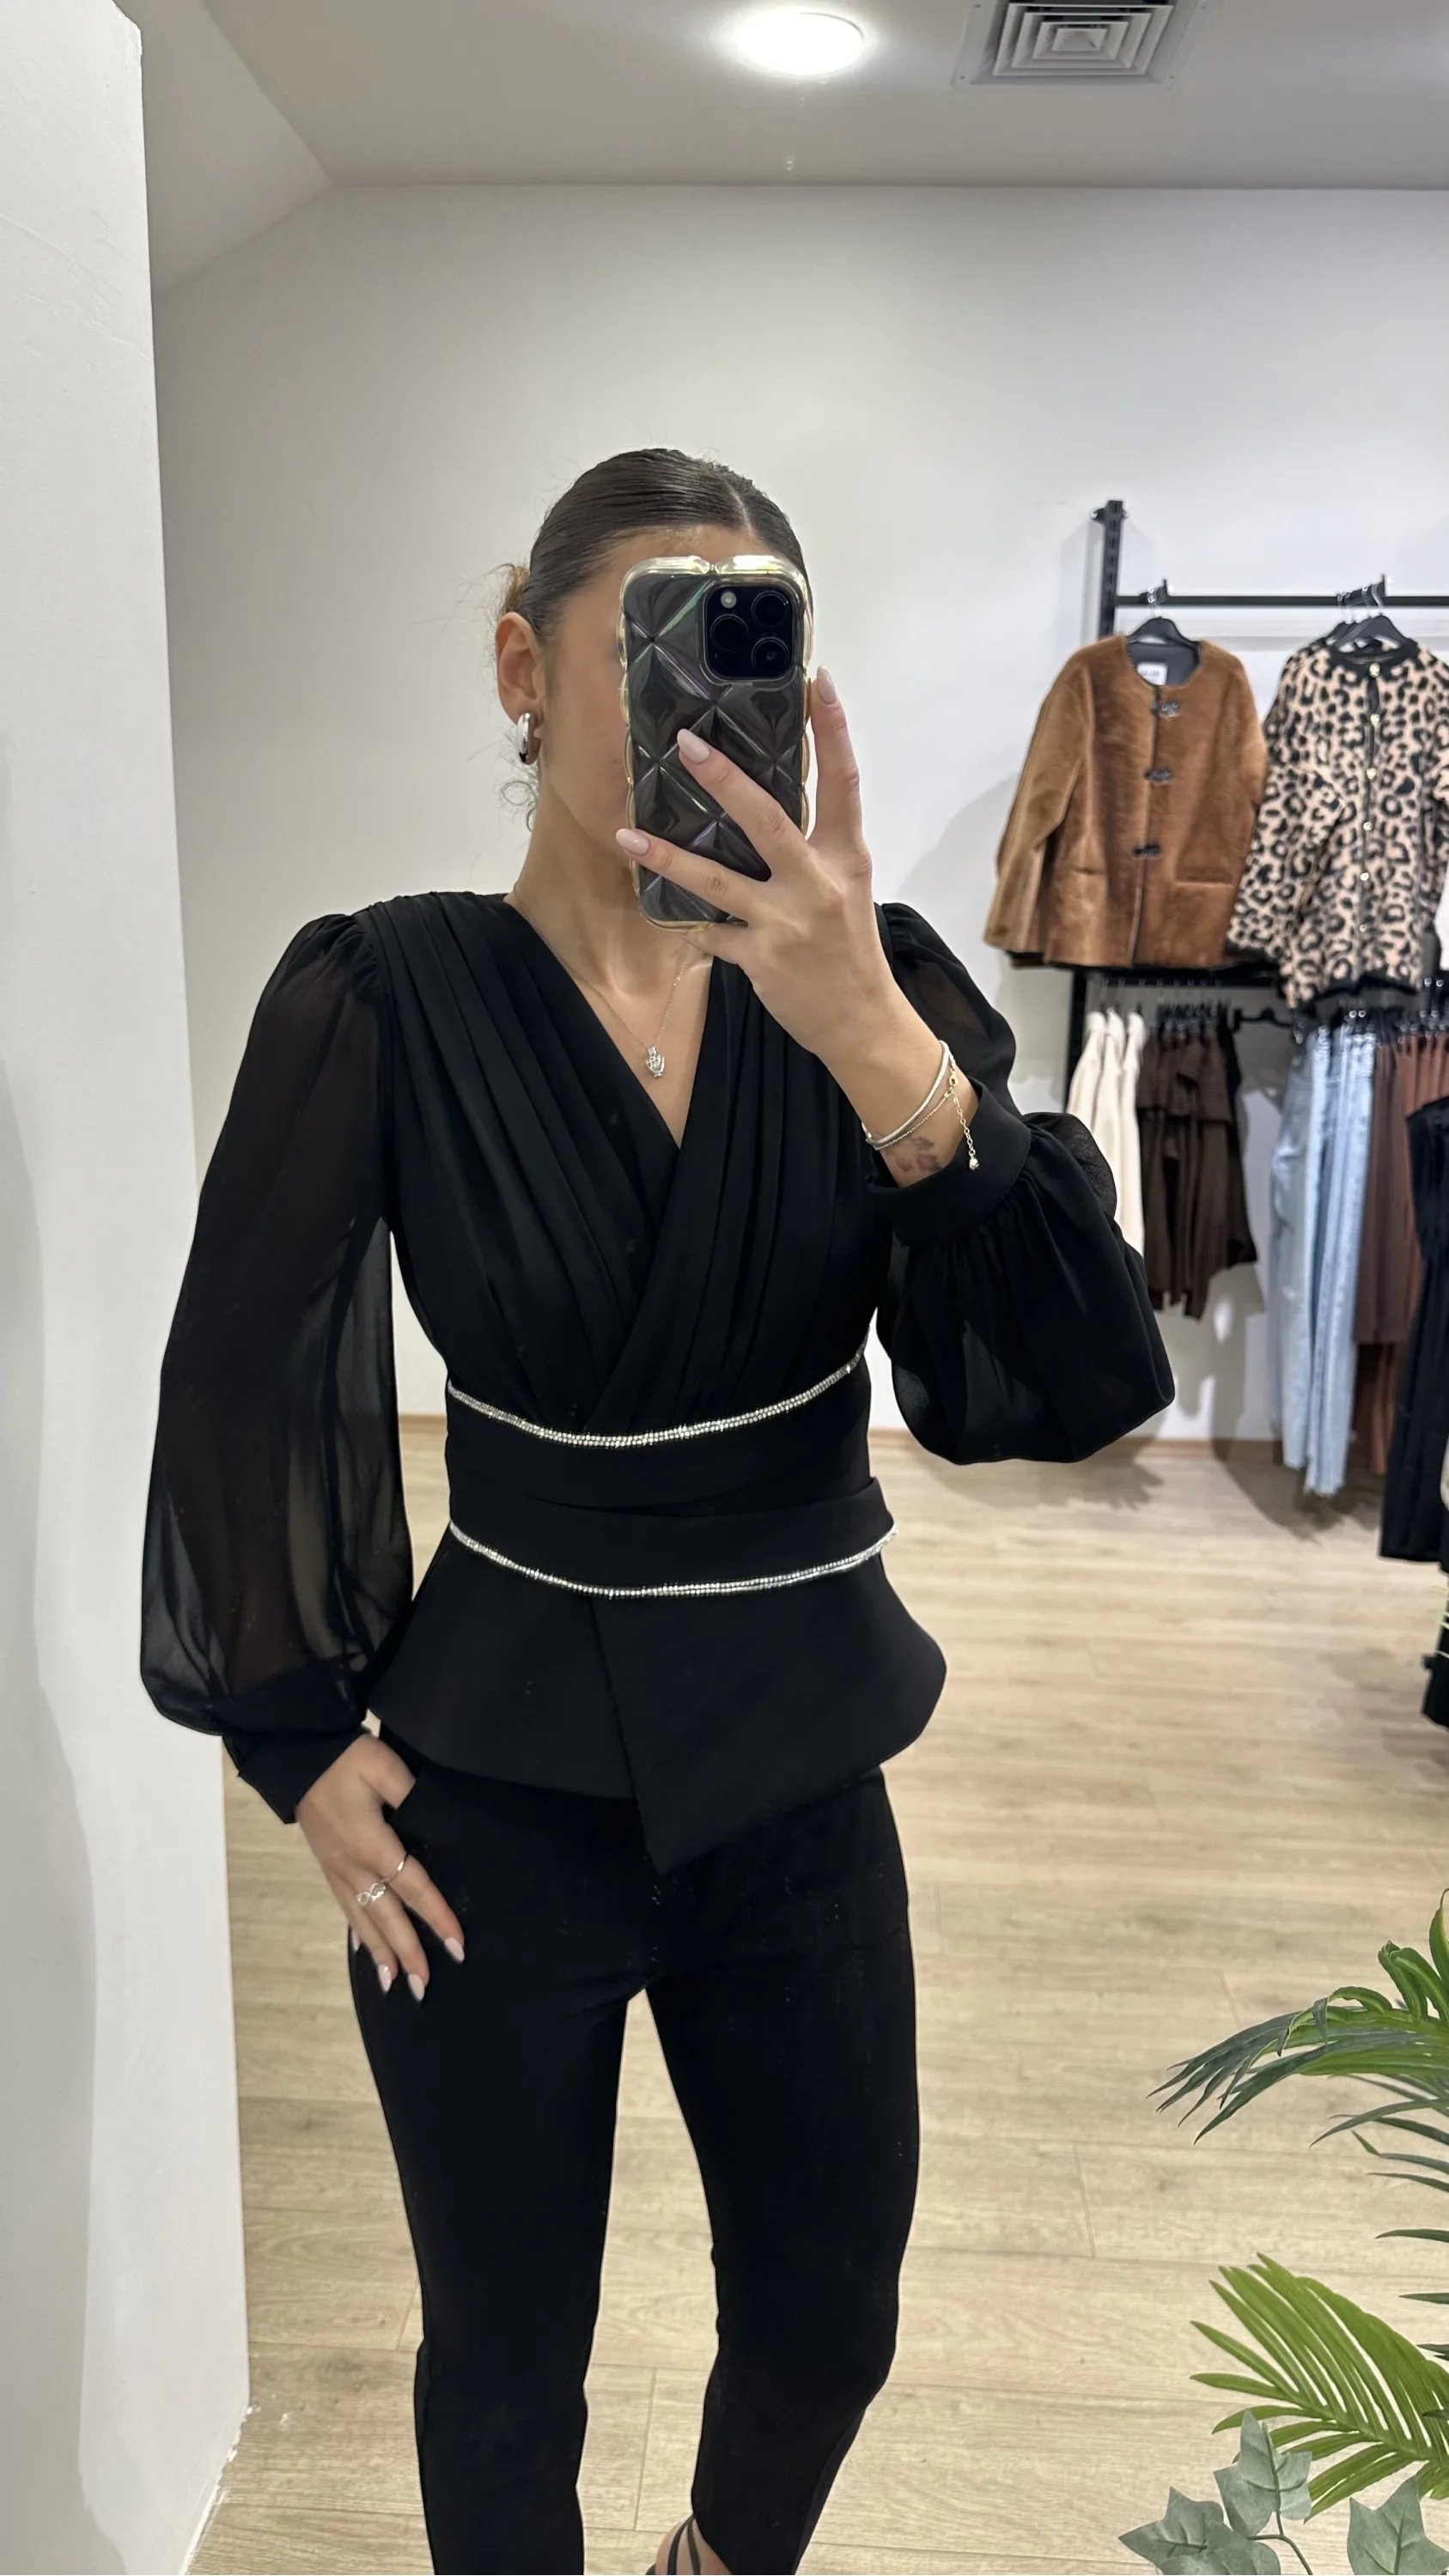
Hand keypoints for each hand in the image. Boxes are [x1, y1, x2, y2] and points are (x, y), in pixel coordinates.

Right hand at [296, 1734, 464, 1999]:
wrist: (297, 1755)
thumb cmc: (345, 1758)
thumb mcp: (384, 1766)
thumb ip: (413, 1795)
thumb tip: (438, 1823)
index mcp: (371, 1844)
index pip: (413, 1888)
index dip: (437, 1917)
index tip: (457, 1945)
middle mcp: (352, 1866)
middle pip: (386, 1916)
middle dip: (407, 1952)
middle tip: (423, 1988)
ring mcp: (336, 1869)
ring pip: (362, 1919)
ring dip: (380, 1953)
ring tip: (393, 1985)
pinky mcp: (327, 1865)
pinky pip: (346, 1908)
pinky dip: (358, 1934)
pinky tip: (365, 1950)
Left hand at [615, 670, 902, 1068]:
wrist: (861, 1021)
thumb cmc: (849, 948)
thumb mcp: (845, 886)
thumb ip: (812, 846)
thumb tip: (761, 801)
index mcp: (845, 856)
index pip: (843, 781)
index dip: (833, 729)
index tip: (815, 680)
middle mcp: (817, 883)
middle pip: (767, 820)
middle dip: (724, 780)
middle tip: (686, 743)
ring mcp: (787, 922)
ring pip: (718, 880)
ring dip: (668, 856)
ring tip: (627, 833)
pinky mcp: (761, 959)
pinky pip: (711, 933)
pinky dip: (688, 922)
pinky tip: (663, 908)